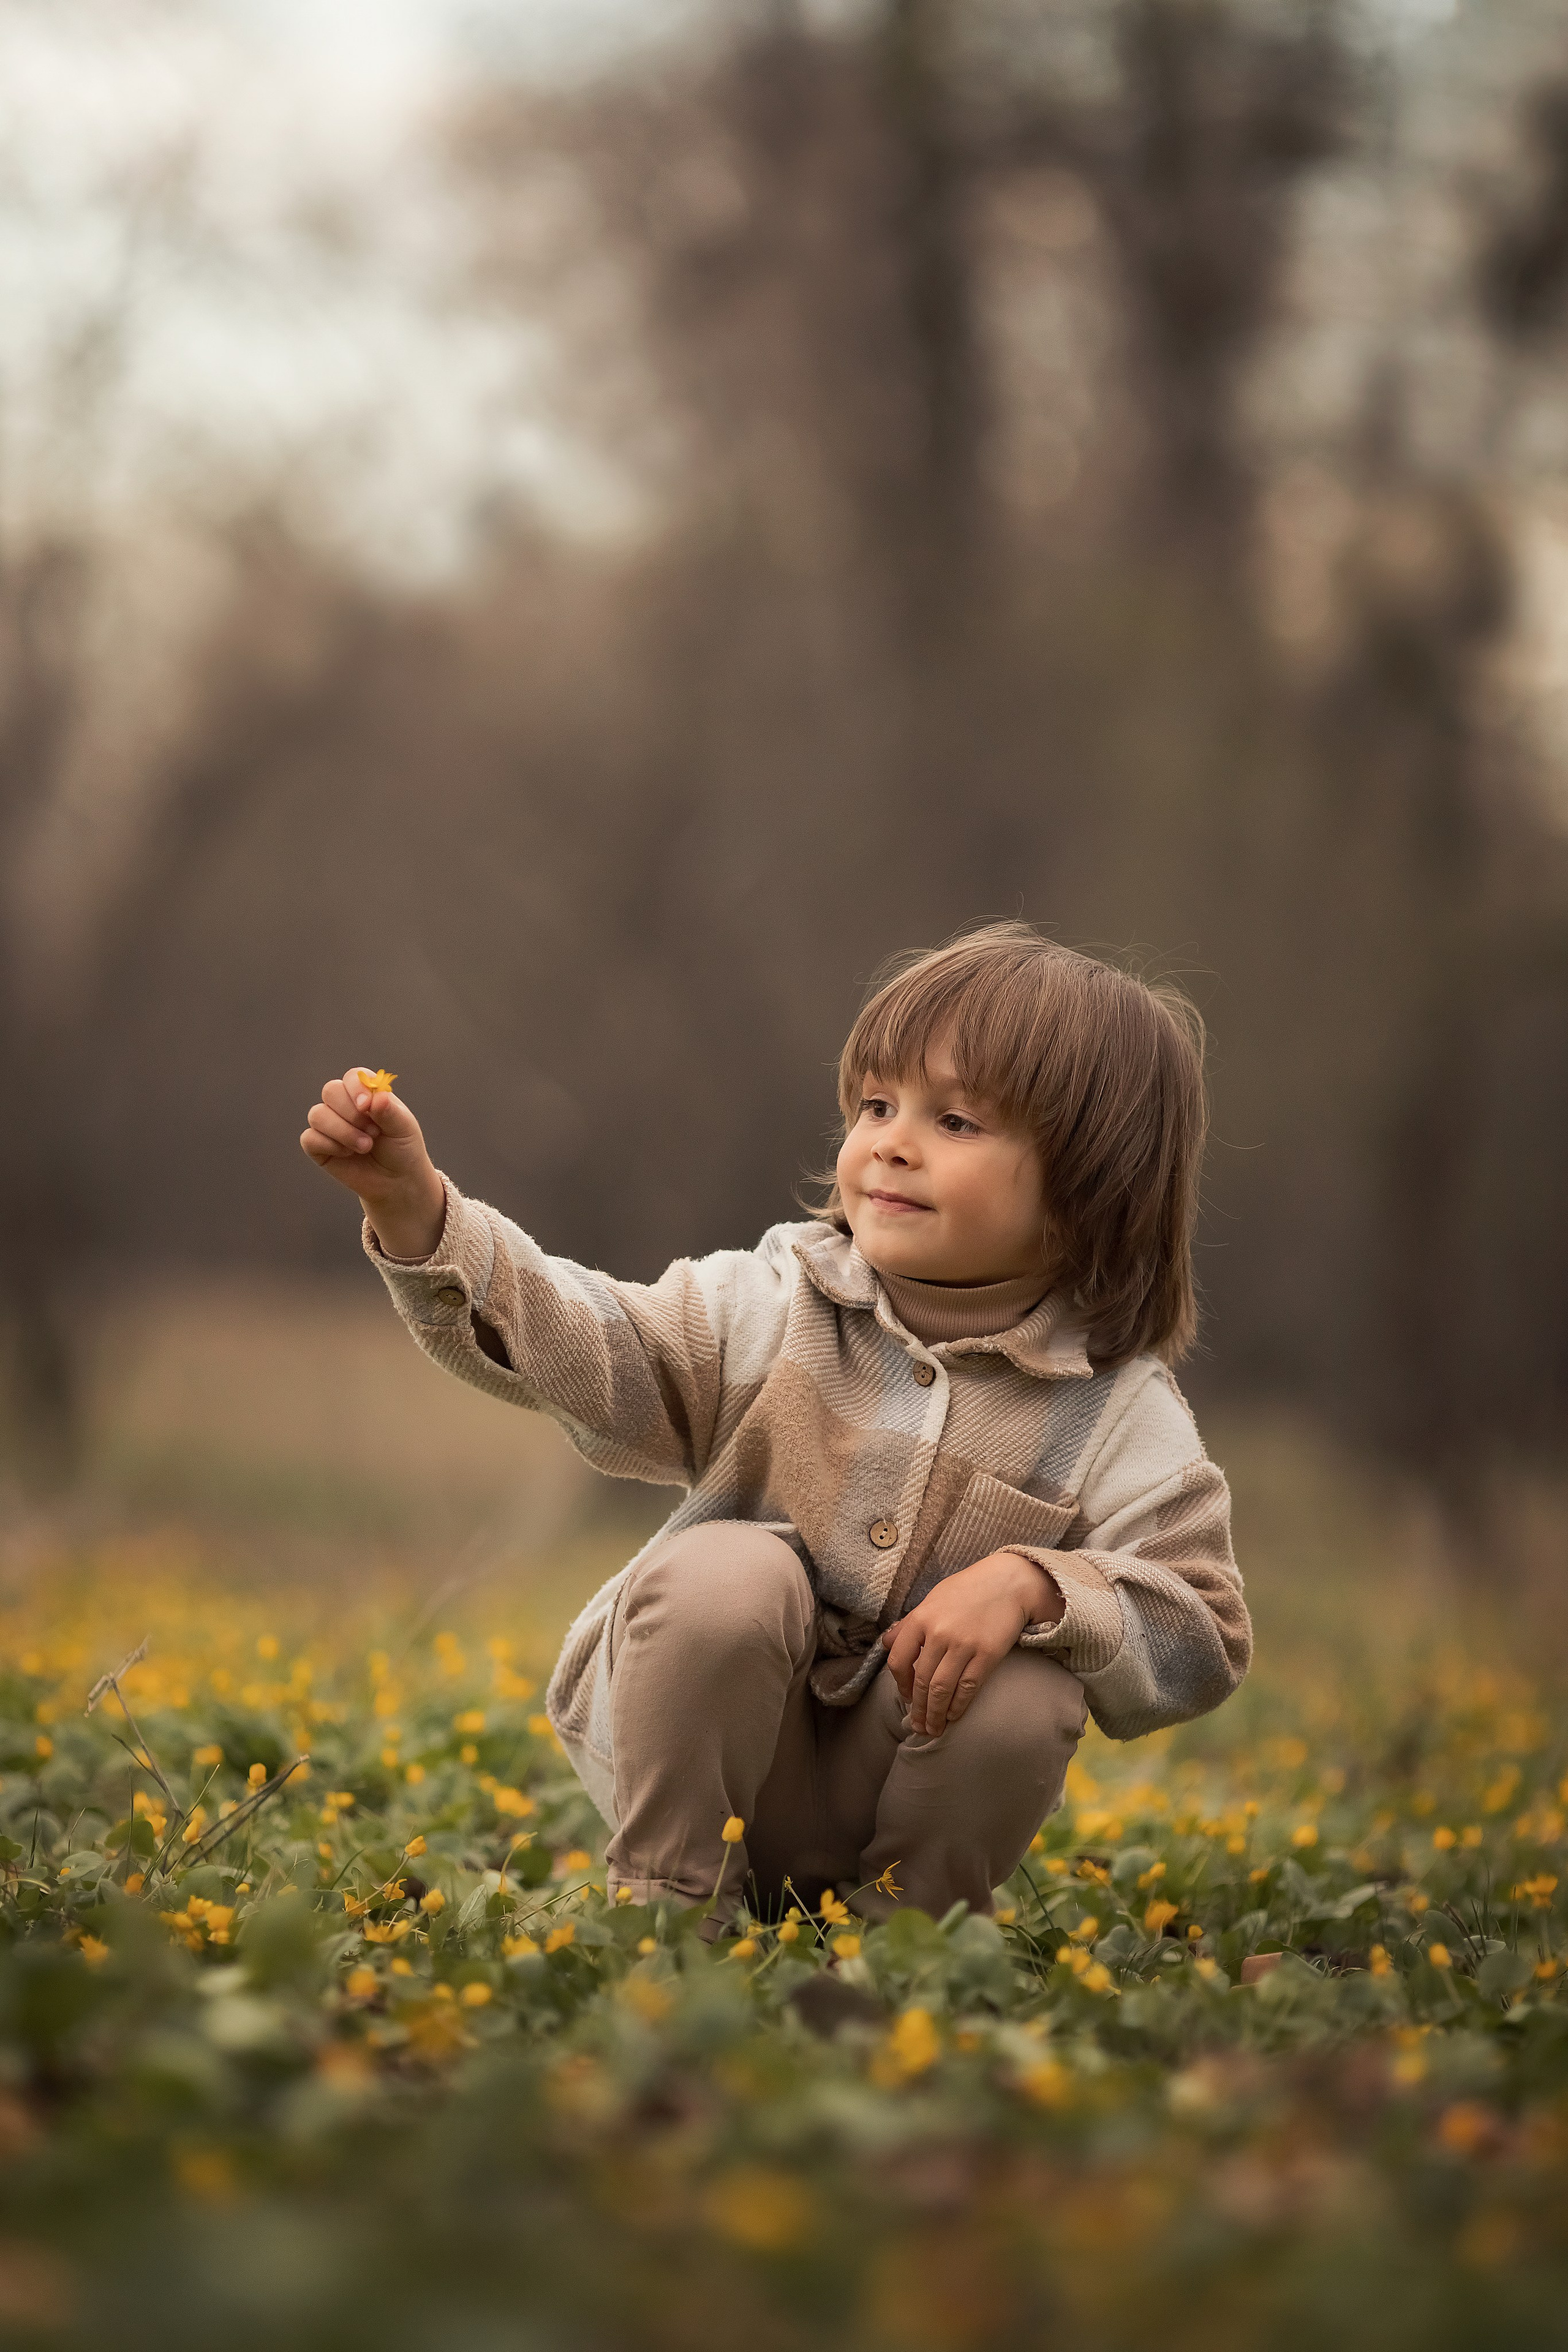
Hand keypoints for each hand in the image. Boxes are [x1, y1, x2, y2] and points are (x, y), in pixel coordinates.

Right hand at [300, 1066, 446, 1259]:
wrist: (397, 1182)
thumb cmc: (402, 1149)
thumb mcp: (404, 1128)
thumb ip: (390, 1111)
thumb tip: (376, 1098)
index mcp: (366, 1094)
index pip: (353, 1077)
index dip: (356, 1088)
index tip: (367, 1106)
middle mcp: (344, 1105)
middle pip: (330, 1091)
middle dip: (351, 1113)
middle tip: (373, 1133)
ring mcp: (329, 1125)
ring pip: (317, 1114)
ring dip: (343, 1132)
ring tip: (365, 1147)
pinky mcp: (318, 1146)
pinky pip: (309, 1138)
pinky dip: (330, 1146)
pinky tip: (347, 1154)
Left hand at [885, 1550, 1064, 1736]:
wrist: (1009, 1582)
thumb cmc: (968, 1589)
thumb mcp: (933, 1599)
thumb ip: (909, 1623)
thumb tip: (887, 1643)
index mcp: (921, 1617)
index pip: (898, 1660)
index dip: (900, 1684)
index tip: (905, 1697)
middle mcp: (939, 1633)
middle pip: (921, 1681)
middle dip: (918, 1709)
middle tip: (917, 1727)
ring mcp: (964, 1645)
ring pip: (942, 1690)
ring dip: (935, 1714)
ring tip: (933, 1729)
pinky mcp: (987, 1655)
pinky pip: (968, 1688)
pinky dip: (958, 1706)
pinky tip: (953, 1716)